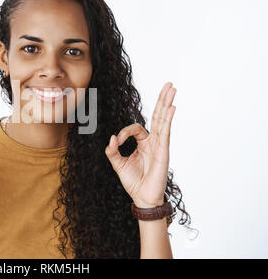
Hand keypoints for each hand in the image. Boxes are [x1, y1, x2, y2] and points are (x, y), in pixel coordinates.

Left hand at [105, 82, 176, 207]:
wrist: (142, 198)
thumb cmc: (133, 182)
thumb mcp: (118, 164)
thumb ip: (112, 150)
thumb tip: (111, 138)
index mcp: (143, 143)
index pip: (135, 128)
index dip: (124, 132)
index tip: (116, 142)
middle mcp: (153, 141)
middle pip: (158, 116)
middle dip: (162, 100)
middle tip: (169, 85)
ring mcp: (160, 145)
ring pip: (163, 120)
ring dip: (167, 103)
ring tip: (172, 88)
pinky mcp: (163, 151)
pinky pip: (165, 132)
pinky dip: (168, 119)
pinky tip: (172, 107)